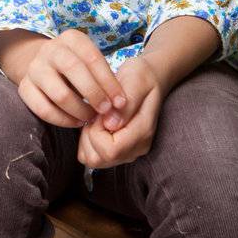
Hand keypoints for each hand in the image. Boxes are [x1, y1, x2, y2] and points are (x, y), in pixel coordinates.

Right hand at [15, 28, 127, 129]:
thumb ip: (106, 80)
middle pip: (73, 70)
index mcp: (71, 38)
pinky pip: (43, 109)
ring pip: (58, 93)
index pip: (92, 58)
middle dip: (94, 94)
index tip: (120, 102)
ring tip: (91, 118)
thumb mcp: (93, 64)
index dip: (108, 82)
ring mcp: (35, 68)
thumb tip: (120, 106)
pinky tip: (76, 122)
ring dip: (79, 110)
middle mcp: (50, 49)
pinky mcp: (24, 87)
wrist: (47, 66)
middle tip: (106, 111)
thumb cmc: (80, 68)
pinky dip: (63, 120)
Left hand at [77, 54, 163, 168]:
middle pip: (100, 159)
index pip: (111, 150)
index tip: (100, 113)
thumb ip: (126, 103)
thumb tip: (110, 125)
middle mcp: (137, 147)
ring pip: (94, 161)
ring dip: (88, 140)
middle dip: (89, 136)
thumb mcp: (135, 81)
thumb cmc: (141, 77)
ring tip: (97, 119)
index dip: (96, 132)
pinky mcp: (121, 151)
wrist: (149, 79)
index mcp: (143, 132)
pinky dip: (89, 142)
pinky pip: (95, 156)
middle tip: (96, 115)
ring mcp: (130, 151)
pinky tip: (97, 125)